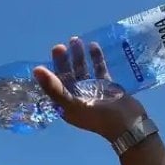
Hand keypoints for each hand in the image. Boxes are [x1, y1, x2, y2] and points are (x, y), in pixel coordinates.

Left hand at [32, 36, 147, 140]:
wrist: (128, 124)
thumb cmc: (99, 117)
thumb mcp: (73, 104)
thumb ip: (54, 88)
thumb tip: (36, 70)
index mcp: (67, 105)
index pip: (56, 83)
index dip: (53, 68)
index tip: (54, 53)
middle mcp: (78, 97)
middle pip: (68, 75)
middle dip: (65, 60)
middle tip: (62, 45)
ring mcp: (93, 91)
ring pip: (83, 70)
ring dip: (79, 56)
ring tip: (77, 40)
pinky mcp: (107, 86)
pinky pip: (99, 69)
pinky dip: (96, 59)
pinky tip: (93, 46)